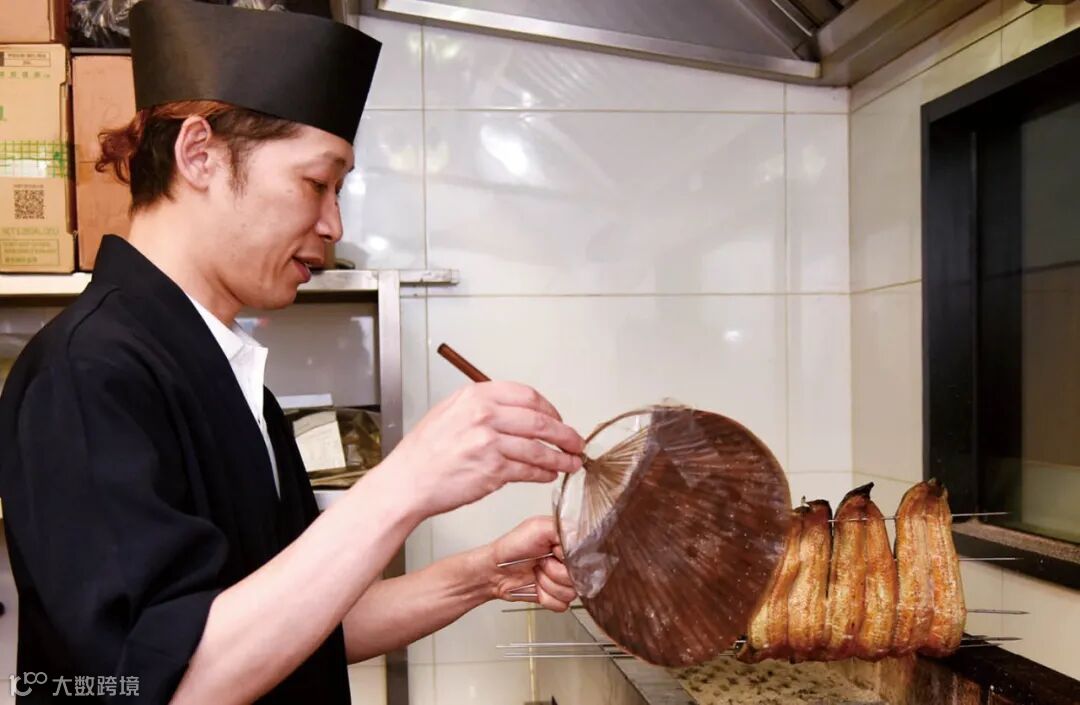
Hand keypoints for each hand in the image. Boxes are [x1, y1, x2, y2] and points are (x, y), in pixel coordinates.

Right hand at [384, 382, 584, 516]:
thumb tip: (517, 412)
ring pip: (538, 448)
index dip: (550, 409)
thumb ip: (483, 407)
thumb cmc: (424, 452)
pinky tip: (549, 474)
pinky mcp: (492, 470)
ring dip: (560, 457)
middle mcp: (484, 415)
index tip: (558, 420)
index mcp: (475, 396)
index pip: (527, 396)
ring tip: (571, 462)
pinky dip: (544, 473)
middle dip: (564, 433)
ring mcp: (489, 442)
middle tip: (576, 442)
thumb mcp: (450, 412)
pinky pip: (528, 470)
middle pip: (540, 420)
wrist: (407, 482)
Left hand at [487, 516, 576, 611]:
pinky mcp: (556, 596)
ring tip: (537, 572)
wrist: (496, 570)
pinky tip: (537, 585)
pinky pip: (562, 604)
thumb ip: (564, 530)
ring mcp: (563, 580)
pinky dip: (546, 596)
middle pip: (579, 577)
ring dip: (548, 584)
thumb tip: (581, 541)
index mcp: (568, 542)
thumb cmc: (513, 547)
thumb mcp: (538, 527)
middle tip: (541, 562)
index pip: (586, 556)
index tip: (554, 553)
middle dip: (555, 572)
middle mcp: (568, 562)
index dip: (569, 558)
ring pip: (571, 592)